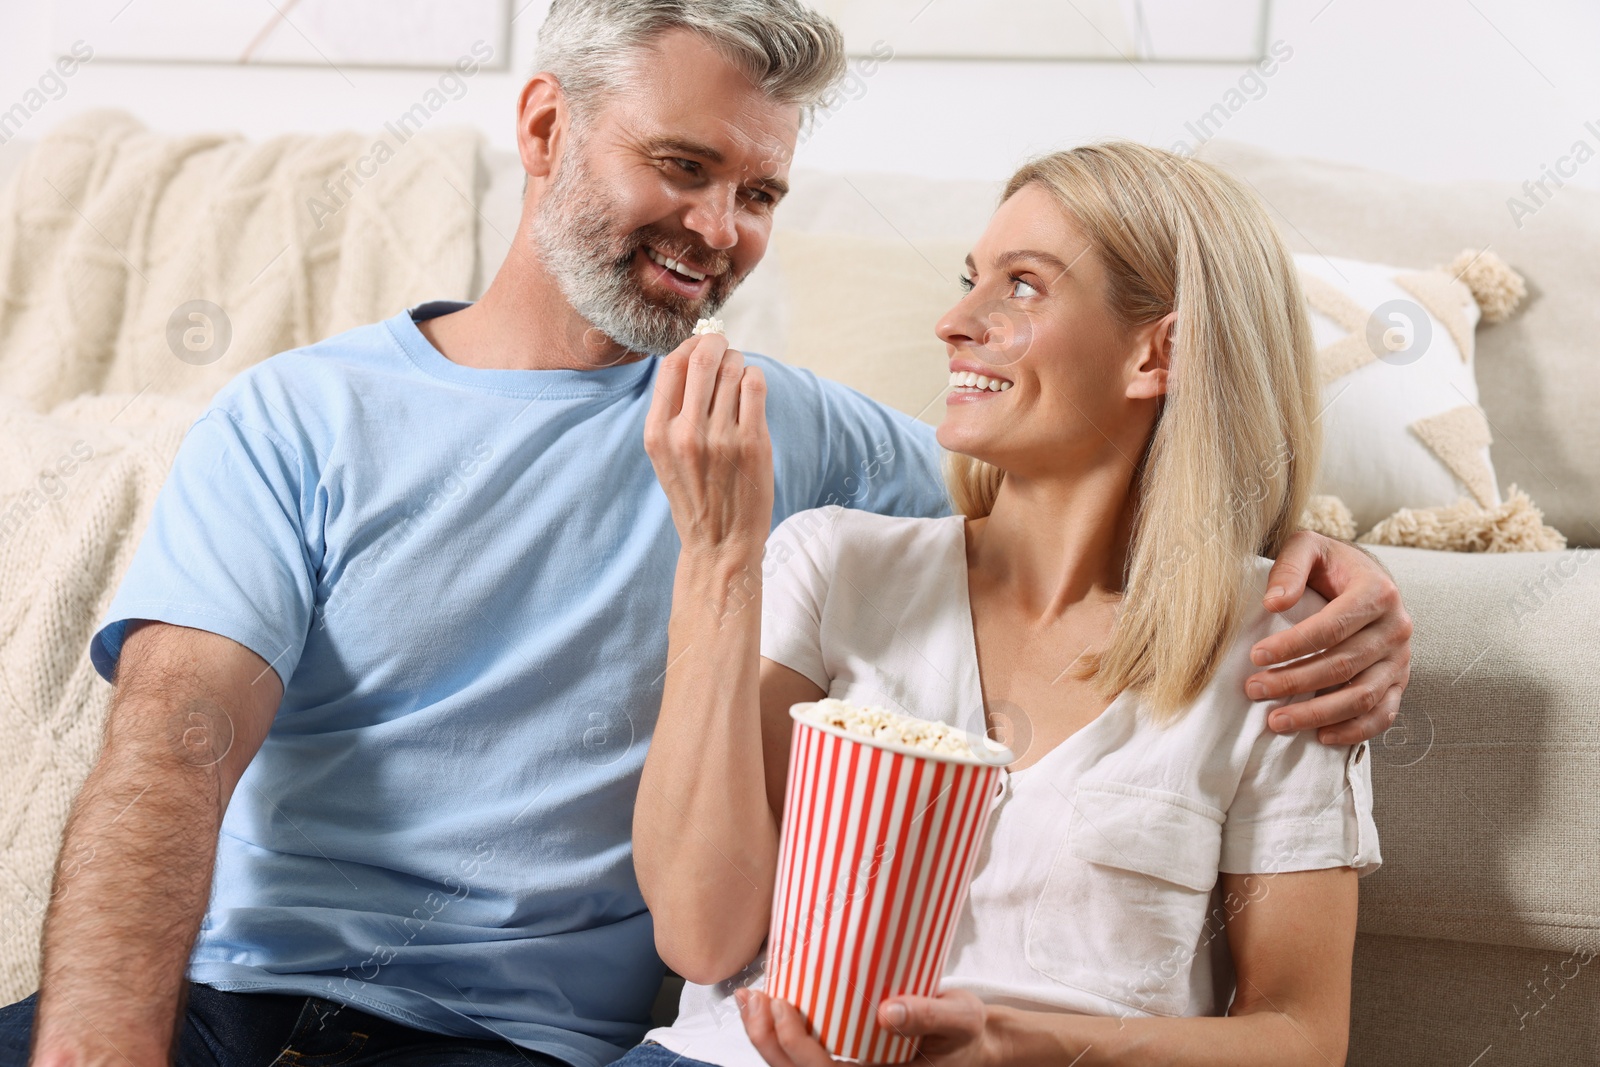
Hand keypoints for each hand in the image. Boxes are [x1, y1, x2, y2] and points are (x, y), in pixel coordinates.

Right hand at [643, 332, 772, 559]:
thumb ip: (672, 411)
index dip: (690, 344)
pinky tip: (751, 391)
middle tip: (724, 347)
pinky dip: (754, 378)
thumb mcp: (665, 456)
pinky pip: (755, 385)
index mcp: (657, 433)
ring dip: (738, 362)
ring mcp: (721, 438)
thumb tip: (692, 356)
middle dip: (717, 343)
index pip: (672, 365)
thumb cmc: (695, 495)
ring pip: (733, 368)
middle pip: (703, 358)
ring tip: (737, 377)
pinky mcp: (753, 443)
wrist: (720, 544)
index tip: (701, 344)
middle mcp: (686, 433)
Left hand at [736, 987, 995, 1066]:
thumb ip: (929, 1015)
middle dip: (765, 1040)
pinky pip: (801, 1057)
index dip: (793, 1045)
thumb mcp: (960, 1020)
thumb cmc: (965, 1035)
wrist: (971, 1043)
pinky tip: (769, 1005)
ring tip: (751, 1000)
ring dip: (764, 1038)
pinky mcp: (844, 1060)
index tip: (783, 1005)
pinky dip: (778, 1034)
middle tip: (754, 998)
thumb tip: (889, 1012)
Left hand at [1248, 531, 1412, 744]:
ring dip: (1318, 713)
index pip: (1331, 627)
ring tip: (1276, 721)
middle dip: (1294, 682)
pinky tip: (1320, 736)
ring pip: (1362, 696)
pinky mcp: (1399, 682)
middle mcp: (1396, 628)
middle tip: (1254, 690)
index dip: (1292, 645)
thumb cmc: (1329, 564)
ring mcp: (1400, 659)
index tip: (1255, 656)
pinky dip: (1355, 731)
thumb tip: (1273, 602)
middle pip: (1343, 665)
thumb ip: (1290, 566)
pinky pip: (1384, 714)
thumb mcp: (1307, 546)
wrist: (1363, 577)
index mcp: (1377, 592)